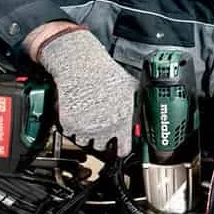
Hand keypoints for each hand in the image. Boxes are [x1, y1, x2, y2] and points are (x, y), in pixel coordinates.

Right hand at [37, 28, 138, 155]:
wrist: (80, 65)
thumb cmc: (104, 73)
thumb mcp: (130, 87)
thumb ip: (137, 105)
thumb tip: (143, 115)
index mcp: (122, 120)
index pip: (123, 148)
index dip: (120, 148)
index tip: (117, 147)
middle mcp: (105, 127)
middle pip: (102, 146)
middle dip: (100, 137)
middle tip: (98, 124)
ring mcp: (86, 127)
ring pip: (85, 142)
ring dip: (85, 133)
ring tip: (86, 115)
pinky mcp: (70, 124)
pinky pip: (70, 133)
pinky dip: (71, 126)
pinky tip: (76, 111)